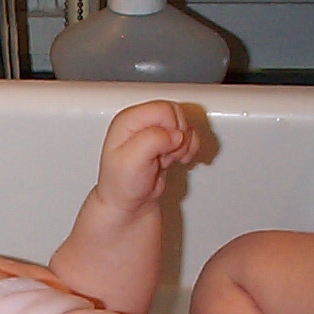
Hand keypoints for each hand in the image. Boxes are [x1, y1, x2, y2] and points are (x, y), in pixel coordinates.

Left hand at [95, 100, 198, 215]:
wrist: (127, 203)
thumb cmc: (122, 184)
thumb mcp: (131, 161)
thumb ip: (153, 140)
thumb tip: (175, 135)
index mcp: (129, 120)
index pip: (164, 110)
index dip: (171, 129)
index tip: (163, 149)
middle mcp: (141, 121)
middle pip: (177, 114)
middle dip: (179, 137)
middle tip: (164, 155)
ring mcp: (155, 130)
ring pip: (185, 124)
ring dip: (184, 144)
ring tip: (167, 159)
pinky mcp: (166, 141)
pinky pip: (190, 135)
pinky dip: (190, 148)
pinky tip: (178, 159)